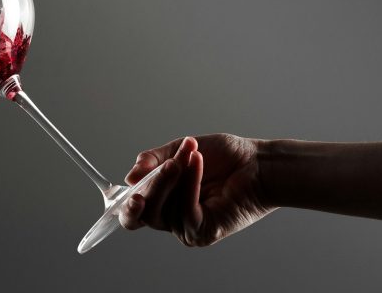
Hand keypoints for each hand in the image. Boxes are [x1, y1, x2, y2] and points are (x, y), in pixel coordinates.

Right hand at [120, 134, 274, 245]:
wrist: (255, 163)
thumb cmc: (223, 157)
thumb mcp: (178, 150)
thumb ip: (152, 161)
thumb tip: (129, 177)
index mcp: (162, 199)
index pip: (134, 211)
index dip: (125, 205)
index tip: (129, 189)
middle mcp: (171, 217)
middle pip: (144, 212)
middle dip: (153, 185)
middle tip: (167, 164)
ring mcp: (186, 226)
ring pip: (163, 210)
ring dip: (173, 179)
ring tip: (188, 156)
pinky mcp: (203, 231)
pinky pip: (186, 211)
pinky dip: (190, 184)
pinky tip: (196, 162)